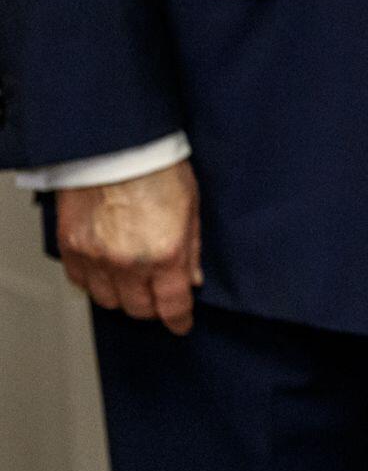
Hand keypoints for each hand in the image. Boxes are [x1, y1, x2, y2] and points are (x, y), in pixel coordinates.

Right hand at [58, 162, 202, 332]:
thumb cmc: (157, 168)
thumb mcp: (191, 207)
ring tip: (132, 281)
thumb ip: (192, 248)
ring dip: (122, 296)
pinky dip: (94, 281)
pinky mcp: (71, 247)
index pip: (172, 305)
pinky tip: (106, 269)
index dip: (178, 319)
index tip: (181, 324)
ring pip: (108, 300)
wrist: (116, 146)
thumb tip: (192, 278)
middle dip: (152, 306)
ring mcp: (96, 257)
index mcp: (165, 253)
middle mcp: (128, 262)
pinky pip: (81, 281)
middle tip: (158, 295)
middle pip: (138, 308)